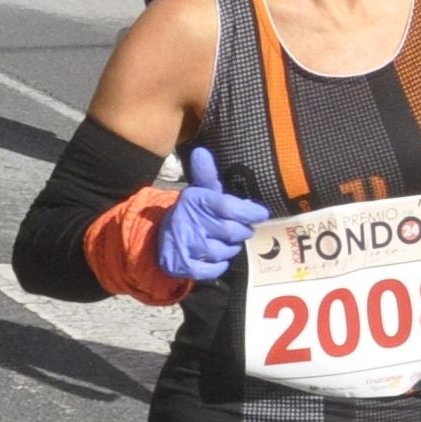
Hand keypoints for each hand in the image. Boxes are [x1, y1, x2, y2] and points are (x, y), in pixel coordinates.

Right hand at [154, 145, 269, 288]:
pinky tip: (217, 258)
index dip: (248, 211)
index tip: (261, 213)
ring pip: (223, 251)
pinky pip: (213, 270)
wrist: (159, 238)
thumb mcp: (197, 192)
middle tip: (243, 229)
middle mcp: (191, 223)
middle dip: (241, 231)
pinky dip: (219, 265)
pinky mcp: (185, 265)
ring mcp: (187, 246)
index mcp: (196, 201)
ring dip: (230, 248)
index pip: (227, 206)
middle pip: (230, 231)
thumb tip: (202, 152)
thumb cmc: (190, 212)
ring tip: (226, 241)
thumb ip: (206, 175)